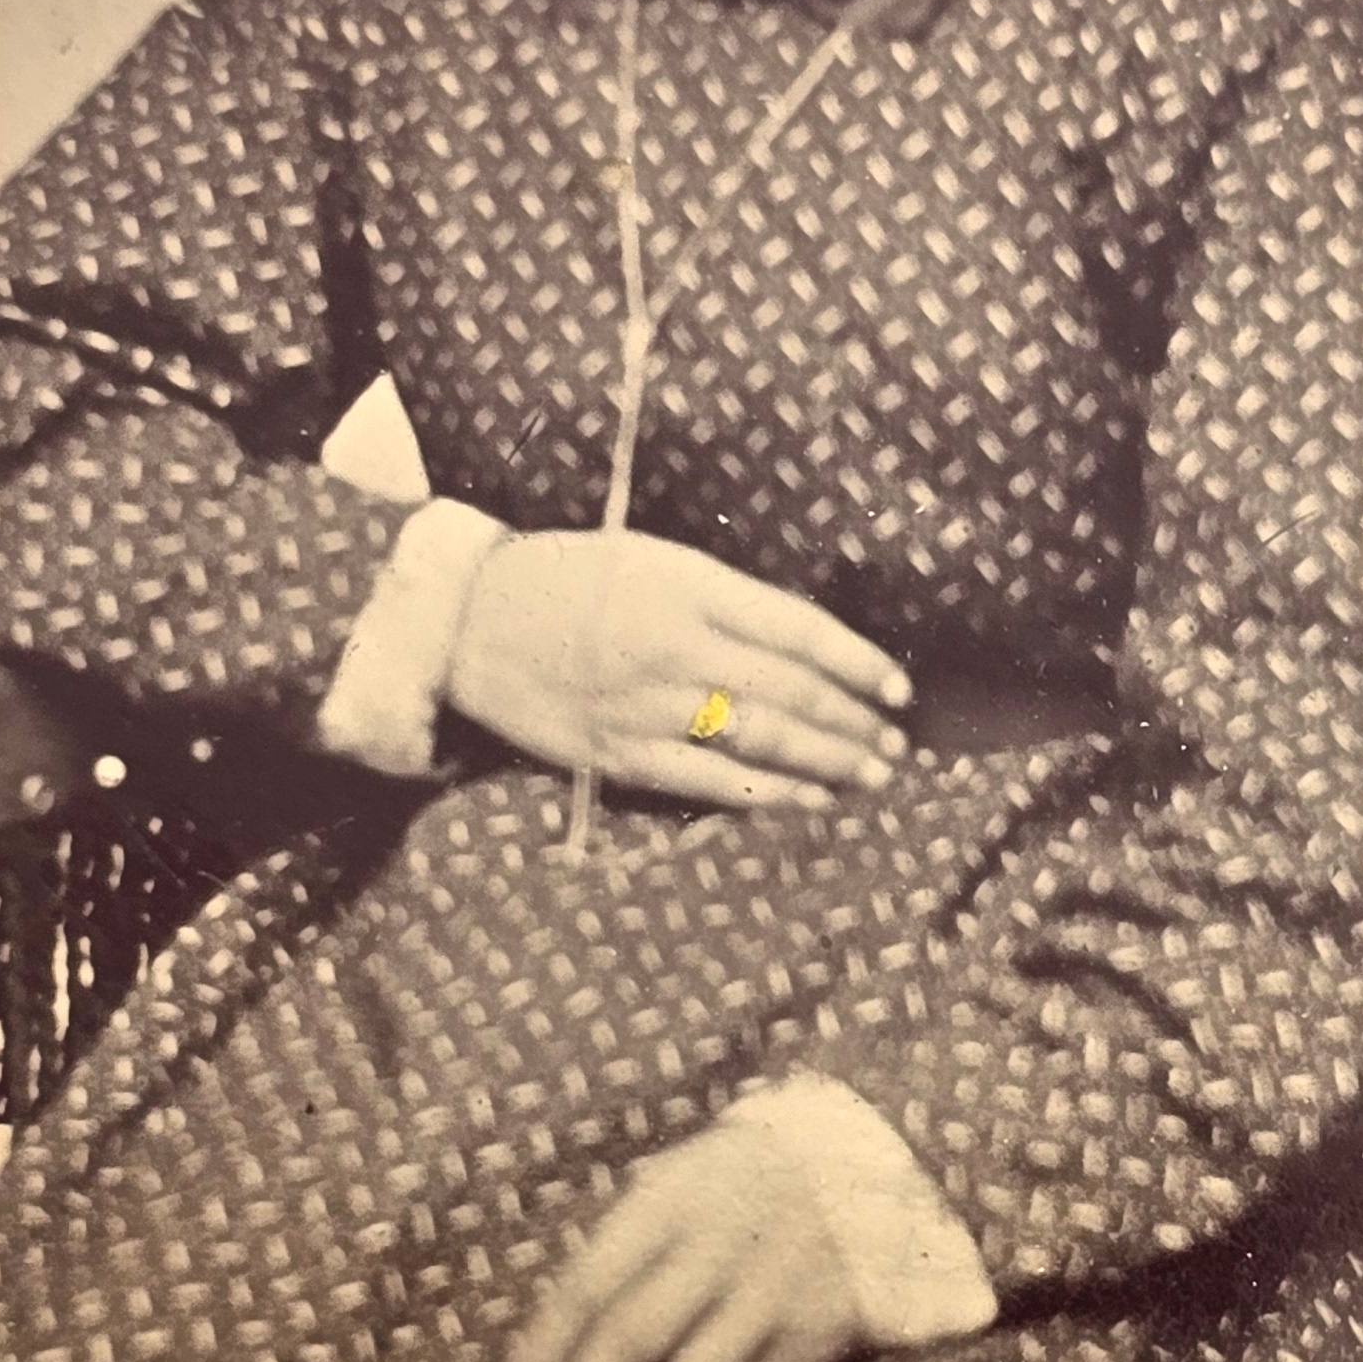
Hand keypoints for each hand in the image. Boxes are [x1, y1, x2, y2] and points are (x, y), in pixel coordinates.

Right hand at [445, 530, 910, 809]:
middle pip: (788, 691)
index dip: (856, 662)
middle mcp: (672, 647)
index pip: (795, 628)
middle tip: (896, 744)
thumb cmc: (564, 577)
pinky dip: (766, 795)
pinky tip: (809, 801)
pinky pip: (707, 782)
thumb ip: (721, 599)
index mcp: (686, 585)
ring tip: (872, 773)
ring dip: (825, 761)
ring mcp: (645, 705)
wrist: (463, 619)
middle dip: (852, 722)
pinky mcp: (617, 753)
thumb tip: (802, 643)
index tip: (899, 688)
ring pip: (758, 740)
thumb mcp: (650, 560)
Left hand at [508, 1117, 870, 1361]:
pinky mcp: (815, 1333)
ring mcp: (773, 1291)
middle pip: (632, 1338)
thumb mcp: (671, 1190)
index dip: (546, 1346)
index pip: (592, 1284)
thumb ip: (618, 1259)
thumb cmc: (731, 1188)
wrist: (856, 1170)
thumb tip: (549, 1355)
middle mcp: (723, 1244)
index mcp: (672, 1199)